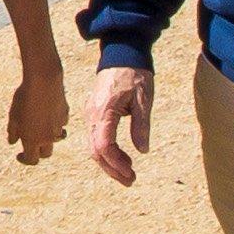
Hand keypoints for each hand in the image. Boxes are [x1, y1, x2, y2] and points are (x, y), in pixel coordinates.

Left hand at [3, 55, 65, 167]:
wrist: (43, 81)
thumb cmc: (24, 98)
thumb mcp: (13, 115)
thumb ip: (13, 131)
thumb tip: (12, 142)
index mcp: (33, 140)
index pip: (32, 160)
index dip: (25, 160)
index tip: (19, 154)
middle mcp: (48, 137)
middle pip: (46, 154)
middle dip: (39, 151)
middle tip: (31, 143)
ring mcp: (59, 127)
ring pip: (56, 139)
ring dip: (50, 138)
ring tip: (42, 129)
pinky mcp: (65, 115)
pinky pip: (61, 124)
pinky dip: (56, 123)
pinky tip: (49, 113)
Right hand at [88, 61, 148, 188]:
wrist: (121, 53)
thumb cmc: (134, 74)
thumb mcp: (143, 99)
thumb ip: (141, 125)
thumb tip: (142, 150)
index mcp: (104, 110)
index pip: (103, 146)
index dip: (115, 164)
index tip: (131, 174)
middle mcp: (92, 114)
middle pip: (95, 151)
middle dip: (112, 169)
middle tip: (131, 180)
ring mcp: (89, 113)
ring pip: (93, 147)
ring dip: (109, 163)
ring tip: (128, 173)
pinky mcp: (92, 113)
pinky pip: (94, 138)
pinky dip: (106, 152)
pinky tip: (120, 157)